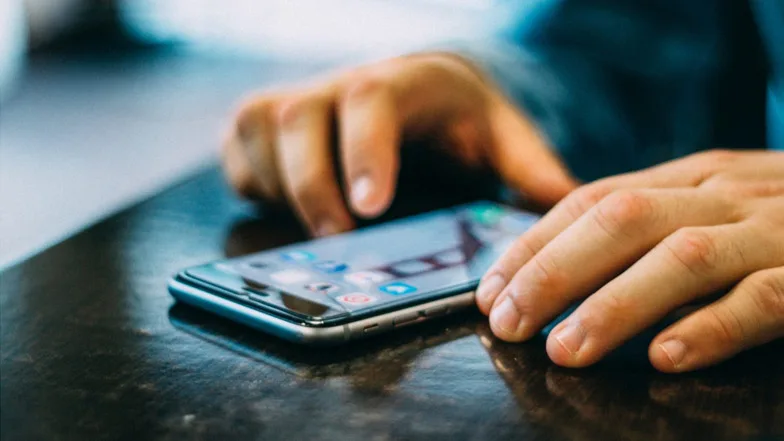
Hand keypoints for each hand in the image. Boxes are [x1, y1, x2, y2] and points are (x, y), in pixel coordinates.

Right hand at [222, 53, 576, 235]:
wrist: (408, 90)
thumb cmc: (453, 117)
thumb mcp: (499, 133)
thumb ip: (529, 166)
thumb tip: (565, 206)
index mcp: (402, 81)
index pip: (373, 99)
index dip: (364, 151)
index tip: (370, 208)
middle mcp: (338, 84)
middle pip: (299, 117)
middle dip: (310, 184)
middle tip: (338, 240)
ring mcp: (294, 100)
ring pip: (259, 132)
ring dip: (280, 187)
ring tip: (318, 229)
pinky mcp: (262, 126)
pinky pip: (239, 155)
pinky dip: (255, 186)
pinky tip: (290, 208)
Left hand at [476, 150, 783, 371]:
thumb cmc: (773, 219)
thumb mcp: (705, 204)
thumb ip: (643, 225)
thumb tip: (553, 265)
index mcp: (683, 179)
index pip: (588, 202)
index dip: (532, 245)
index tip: (490, 291)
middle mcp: (718, 195)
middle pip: (619, 222)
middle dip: (552, 272)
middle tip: (508, 324)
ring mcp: (769, 230)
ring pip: (681, 256)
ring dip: (614, 304)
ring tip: (565, 350)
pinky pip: (764, 297)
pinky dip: (712, 326)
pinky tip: (667, 357)